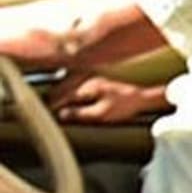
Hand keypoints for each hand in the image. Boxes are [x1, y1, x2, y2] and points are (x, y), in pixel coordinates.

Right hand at [47, 74, 165, 123]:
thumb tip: (61, 114)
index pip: (62, 96)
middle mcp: (87, 79)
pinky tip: (70, 99)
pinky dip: (70, 90)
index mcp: (87, 87)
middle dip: (54, 99)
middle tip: (49, 111)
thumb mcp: (101, 114)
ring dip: (61, 94)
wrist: (143, 97)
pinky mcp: (96, 79)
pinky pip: (76, 83)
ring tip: (57, 106)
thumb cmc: (125, 106)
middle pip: (61, 88)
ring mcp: (91, 77)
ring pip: (67, 84)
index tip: (47, 115)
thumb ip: (80, 114)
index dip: (52, 106)